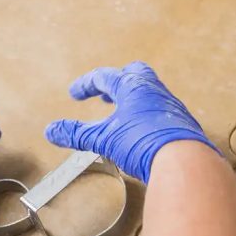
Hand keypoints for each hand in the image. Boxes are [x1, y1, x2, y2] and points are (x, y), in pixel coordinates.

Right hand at [45, 61, 219, 182]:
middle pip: (134, 74)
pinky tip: (143, 134)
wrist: (184, 161)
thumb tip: (51, 131)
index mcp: (133, 86)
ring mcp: (171, 107)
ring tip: (121, 116)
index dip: (86, 85)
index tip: (75, 94)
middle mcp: (155, 91)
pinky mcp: (183, 125)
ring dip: (133, 100)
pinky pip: (162, 113)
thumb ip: (78, 134)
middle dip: (116, 82)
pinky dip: (148, 117)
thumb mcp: (104, 138)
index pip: (105, 77)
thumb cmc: (144, 142)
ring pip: (150, 94)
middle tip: (104, 95)